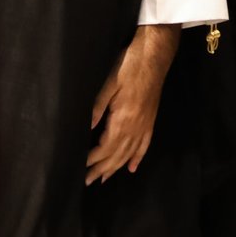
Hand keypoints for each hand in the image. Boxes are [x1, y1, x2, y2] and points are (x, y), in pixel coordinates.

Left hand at [87, 23, 178, 183]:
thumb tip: (85, 129)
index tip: (79, 169)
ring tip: (104, 179)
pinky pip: (145, 144)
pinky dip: (138, 157)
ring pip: (130, 153)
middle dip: (101, 169)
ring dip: (117, 167)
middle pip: (117, 155)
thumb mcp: (109, 83)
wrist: (155, 54)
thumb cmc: (129, 65)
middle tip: (88, 182)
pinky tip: (133, 167)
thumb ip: (97, 107)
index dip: (92, 160)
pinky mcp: (151, 119)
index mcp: (123, 119)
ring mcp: (145, 124)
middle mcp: (135, 126)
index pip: (104, 148)